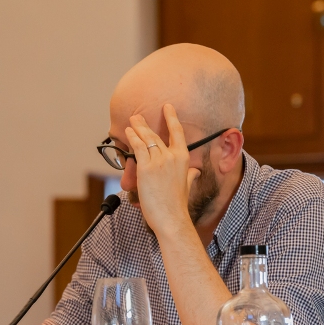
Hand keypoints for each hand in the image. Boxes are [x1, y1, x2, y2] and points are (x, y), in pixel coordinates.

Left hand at [125, 104, 201, 233]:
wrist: (172, 217)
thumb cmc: (178, 205)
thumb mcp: (187, 185)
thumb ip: (190, 175)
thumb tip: (196, 171)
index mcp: (183, 159)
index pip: (177, 133)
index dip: (171, 118)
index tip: (167, 107)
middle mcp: (172, 156)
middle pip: (156, 135)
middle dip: (145, 125)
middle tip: (138, 116)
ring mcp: (159, 161)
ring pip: (146, 140)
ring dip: (137, 128)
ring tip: (132, 120)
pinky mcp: (146, 168)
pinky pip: (138, 149)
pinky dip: (132, 139)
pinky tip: (127, 133)